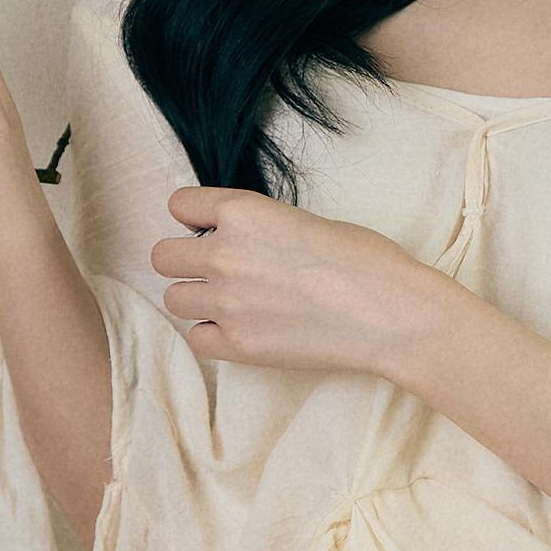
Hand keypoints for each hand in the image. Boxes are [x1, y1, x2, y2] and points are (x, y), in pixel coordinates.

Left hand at [151, 184, 451, 382]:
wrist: (387, 312)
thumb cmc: (364, 259)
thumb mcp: (304, 220)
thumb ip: (259, 227)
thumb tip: (242, 240)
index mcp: (242, 212)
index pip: (179, 205)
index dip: (192, 216)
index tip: (204, 226)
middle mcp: (224, 255)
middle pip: (162, 256)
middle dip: (185, 260)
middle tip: (214, 269)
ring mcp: (226, 304)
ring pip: (173, 298)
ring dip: (195, 298)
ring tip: (228, 302)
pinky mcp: (238, 346)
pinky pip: (196, 338)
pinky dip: (212, 334)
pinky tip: (239, 329)